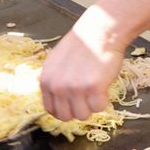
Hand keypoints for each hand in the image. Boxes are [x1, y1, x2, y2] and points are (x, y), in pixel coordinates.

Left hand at [39, 5, 129, 120]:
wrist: (99, 33)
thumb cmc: (82, 45)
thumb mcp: (57, 63)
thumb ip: (55, 81)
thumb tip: (59, 99)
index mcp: (46, 81)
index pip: (51, 110)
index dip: (65, 110)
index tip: (74, 105)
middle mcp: (57, 86)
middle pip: (66, 116)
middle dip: (78, 110)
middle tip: (88, 98)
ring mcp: (75, 88)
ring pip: (83, 115)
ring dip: (91, 106)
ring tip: (96, 90)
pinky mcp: (93, 88)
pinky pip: (99, 107)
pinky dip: (104, 100)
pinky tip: (104, 87)